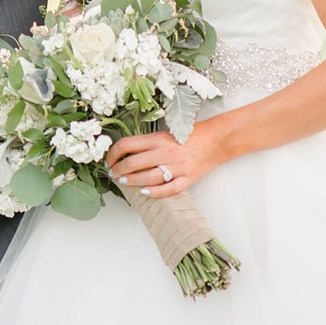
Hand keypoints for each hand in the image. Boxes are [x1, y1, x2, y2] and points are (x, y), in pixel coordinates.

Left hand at [104, 127, 225, 199]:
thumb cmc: (192, 134)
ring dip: (132, 181)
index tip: (109, 159)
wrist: (217, 140)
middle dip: (119, 170)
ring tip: (124, 182)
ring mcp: (177, 167)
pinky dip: (155, 192)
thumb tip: (127, 151)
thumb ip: (149, 142)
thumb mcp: (167, 132)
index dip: (113, 153)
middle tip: (113, 173)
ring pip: (148, 177)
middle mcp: (165, 152)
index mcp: (158, 139)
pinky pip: (169, 188)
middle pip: (133, 163)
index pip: (127, 145)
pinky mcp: (188, 178)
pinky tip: (145, 192)